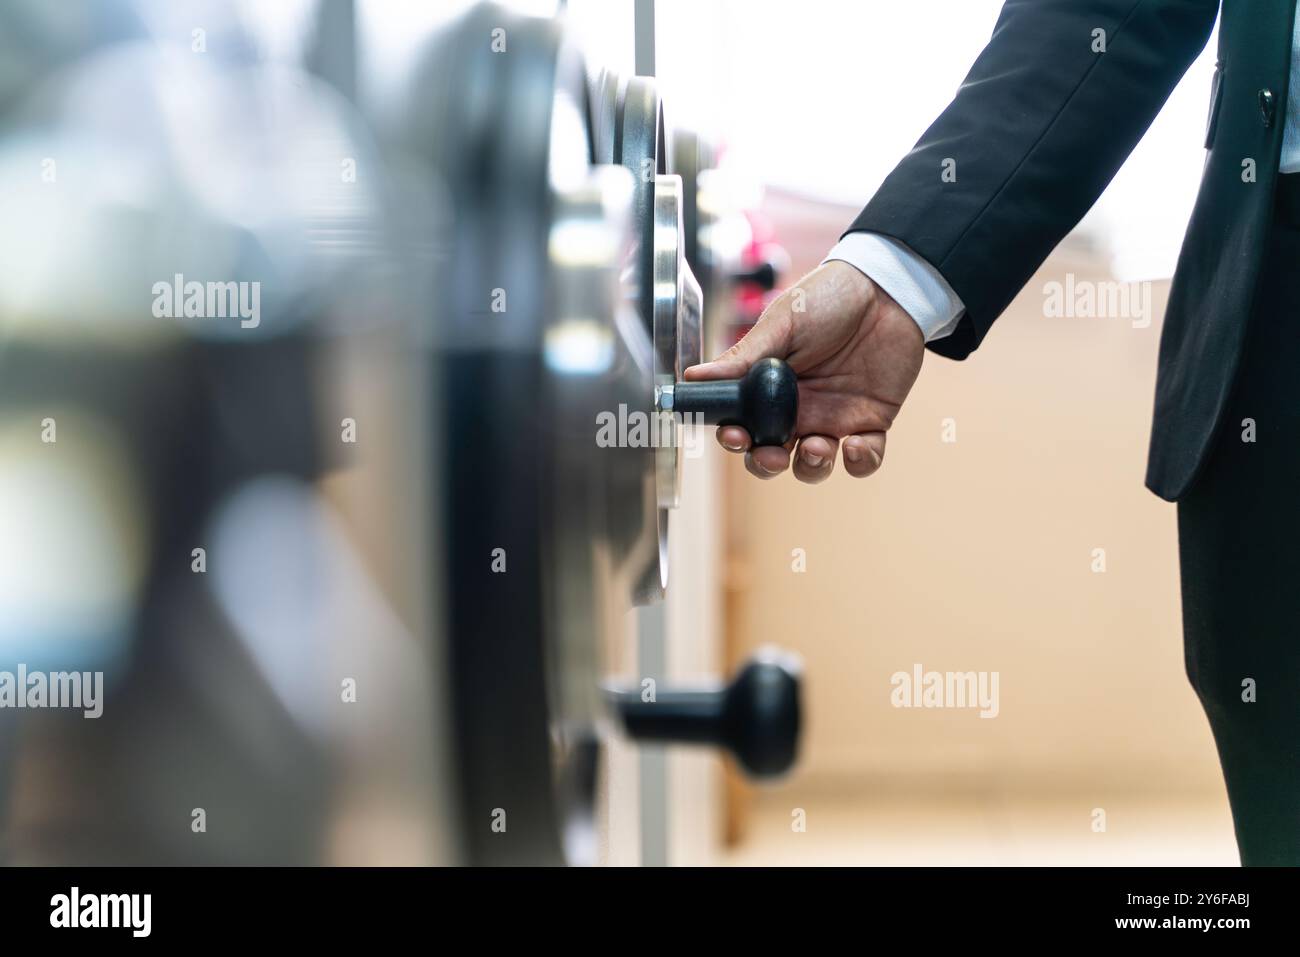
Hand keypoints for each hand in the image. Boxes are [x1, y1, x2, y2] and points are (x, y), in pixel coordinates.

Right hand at [683, 261, 924, 482]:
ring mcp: (833, 418)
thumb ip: (743, 356)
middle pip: (772, 455)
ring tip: (818, 446)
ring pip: (814, 465)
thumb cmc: (828, 298)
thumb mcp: (781, 324)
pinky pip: (864, 459)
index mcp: (769, 387)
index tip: (735, 436)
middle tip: (773, 454)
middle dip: (767, 464)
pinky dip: (859, 463)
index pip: (743, 425)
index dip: (735, 439)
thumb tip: (694, 376)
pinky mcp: (871, 421)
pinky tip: (855, 445)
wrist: (886, 287)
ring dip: (811, 467)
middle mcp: (797, 409)